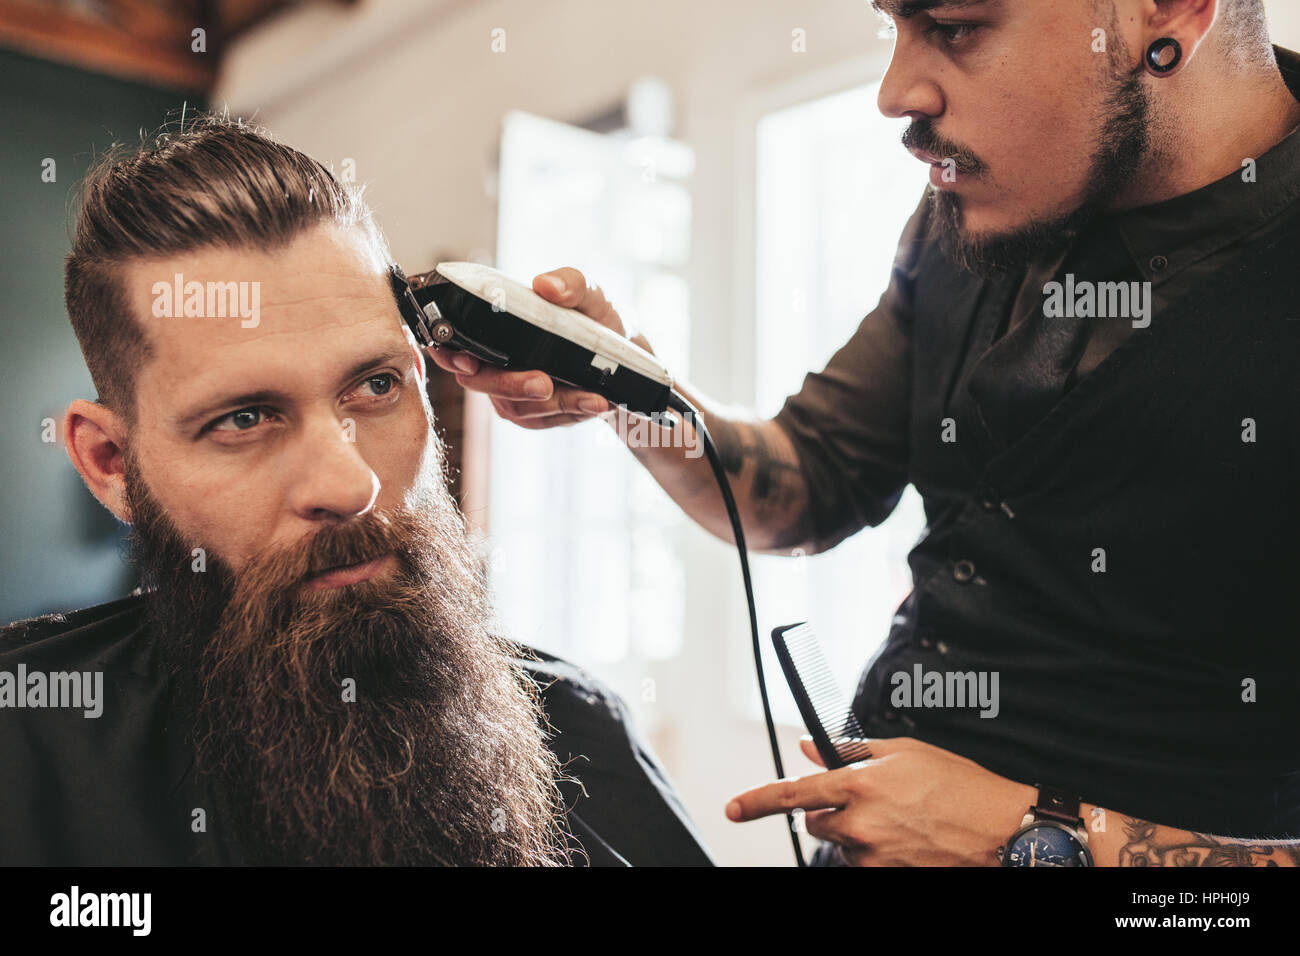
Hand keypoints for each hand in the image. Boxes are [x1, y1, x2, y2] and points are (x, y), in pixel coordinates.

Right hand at [425, 266, 648, 429]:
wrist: (625, 352)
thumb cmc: (595, 316)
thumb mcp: (588, 293)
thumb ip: (570, 282)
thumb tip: (547, 285)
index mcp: (492, 327)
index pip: (451, 342)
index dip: (448, 354)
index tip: (467, 361)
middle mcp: (494, 361)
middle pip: (482, 383)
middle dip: (512, 386)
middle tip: (545, 383)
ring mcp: (512, 392)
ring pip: (518, 407)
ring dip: (556, 404)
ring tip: (593, 397)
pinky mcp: (535, 413)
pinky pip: (544, 420)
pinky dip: (572, 412)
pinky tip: (596, 403)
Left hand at [725, 736, 1035, 865]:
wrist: (1003, 831)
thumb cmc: (959, 785)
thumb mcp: (905, 752)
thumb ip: (851, 751)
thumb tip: (808, 746)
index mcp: (859, 784)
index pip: (793, 794)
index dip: (756, 802)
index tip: (732, 808)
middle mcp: (861, 823)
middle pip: (816, 823)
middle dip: (830, 813)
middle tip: (868, 801)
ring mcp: (875, 856)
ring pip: (843, 845)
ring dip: (858, 833)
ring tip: (902, 819)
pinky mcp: (889, 877)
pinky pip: (866, 864)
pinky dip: (878, 852)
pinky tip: (908, 838)